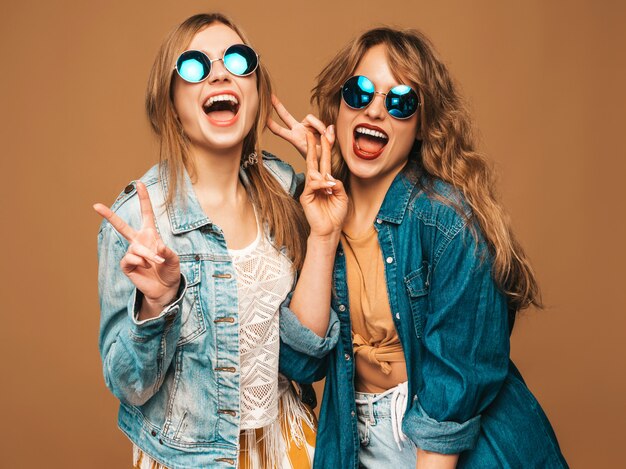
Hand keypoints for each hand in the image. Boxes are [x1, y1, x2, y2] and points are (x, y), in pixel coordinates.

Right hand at [94, 182, 180, 311]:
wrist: (165, 289)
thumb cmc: (170, 271)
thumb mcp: (174, 259)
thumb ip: (168, 252)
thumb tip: (157, 247)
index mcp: (150, 234)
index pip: (146, 213)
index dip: (143, 198)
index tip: (139, 183)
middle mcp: (139, 241)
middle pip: (121, 226)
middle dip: (109, 216)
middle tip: (95, 205)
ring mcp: (132, 253)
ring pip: (136, 248)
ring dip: (148, 256)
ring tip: (156, 263)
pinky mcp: (127, 265)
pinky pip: (131, 259)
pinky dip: (141, 262)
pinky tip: (146, 268)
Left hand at [267, 95, 331, 157]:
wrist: (325, 159)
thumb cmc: (321, 160)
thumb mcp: (323, 153)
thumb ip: (328, 140)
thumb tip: (329, 128)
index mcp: (295, 139)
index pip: (279, 131)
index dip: (271, 124)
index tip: (262, 117)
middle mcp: (298, 131)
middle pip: (285, 116)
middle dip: (277, 106)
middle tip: (269, 96)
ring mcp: (305, 127)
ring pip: (310, 118)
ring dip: (319, 127)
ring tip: (324, 137)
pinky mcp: (314, 124)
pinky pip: (318, 120)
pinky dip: (323, 127)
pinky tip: (326, 134)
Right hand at [300, 132, 347, 238]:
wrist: (330, 229)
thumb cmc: (336, 214)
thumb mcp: (342, 196)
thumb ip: (337, 184)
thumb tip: (329, 176)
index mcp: (326, 180)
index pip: (324, 161)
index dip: (326, 148)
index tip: (327, 134)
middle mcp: (316, 182)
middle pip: (313, 160)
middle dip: (313, 146)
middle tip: (313, 132)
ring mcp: (310, 188)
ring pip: (313, 172)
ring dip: (324, 176)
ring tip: (331, 189)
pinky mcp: (306, 196)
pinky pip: (312, 184)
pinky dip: (321, 185)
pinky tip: (328, 189)